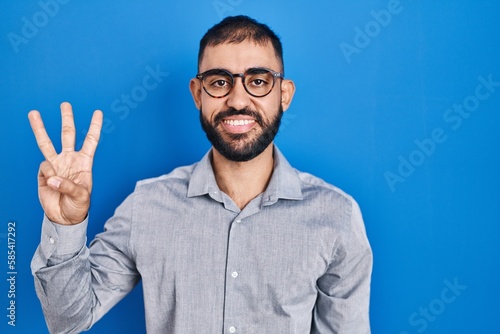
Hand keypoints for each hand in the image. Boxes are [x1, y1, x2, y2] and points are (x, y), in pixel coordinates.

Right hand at [28, 102, 102, 224]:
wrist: (63, 218)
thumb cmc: (78, 206)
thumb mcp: (82, 197)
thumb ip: (69, 186)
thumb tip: (52, 177)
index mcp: (84, 162)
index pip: (91, 141)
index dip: (94, 127)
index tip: (98, 112)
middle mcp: (69, 160)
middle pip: (67, 135)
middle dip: (66, 119)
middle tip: (65, 104)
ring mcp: (55, 165)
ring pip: (47, 143)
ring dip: (40, 128)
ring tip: (33, 113)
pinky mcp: (43, 173)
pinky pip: (44, 168)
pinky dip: (47, 175)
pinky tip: (51, 184)